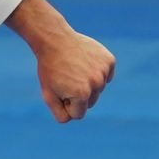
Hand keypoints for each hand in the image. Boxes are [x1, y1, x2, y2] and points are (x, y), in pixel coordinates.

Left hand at [5, 0, 115, 122]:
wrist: (55, 40)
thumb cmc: (50, 68)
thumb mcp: (48, 94)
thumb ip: (59, 113)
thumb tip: (73, 119)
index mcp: (81, 94)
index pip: (78, 114)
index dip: (66, 104)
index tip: (59, 90)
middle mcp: (96, 84)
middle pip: (90, 102)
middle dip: (78, 94)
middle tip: (67, 78)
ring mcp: (104, 71)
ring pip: (98, 89)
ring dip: (88, 82)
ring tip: (75, 69)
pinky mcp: (109, 61)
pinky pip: (106, 75)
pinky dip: (97, 71)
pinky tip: (85, 62)